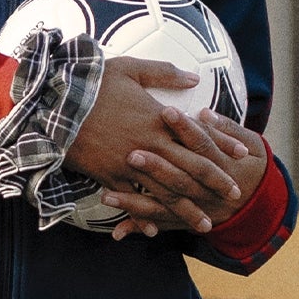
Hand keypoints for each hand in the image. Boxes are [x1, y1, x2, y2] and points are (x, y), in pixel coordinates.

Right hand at [65, 60, 256, 237]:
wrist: (56, 105)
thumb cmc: (92, 83)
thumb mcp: (129, 68)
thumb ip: (165, 73)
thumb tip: (194, 77)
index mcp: (157, 118)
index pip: (198, 134)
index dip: (222, 145)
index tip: (242, 154)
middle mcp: (150, 145)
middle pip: (190, 168)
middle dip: (215, 182)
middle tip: (234, 195)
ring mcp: (130, 164)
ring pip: (166, 191)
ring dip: (187, 209)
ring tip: (205, 223)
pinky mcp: (110, 176)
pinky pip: (132, 201)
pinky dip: (145, 217)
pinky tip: (157, 230)